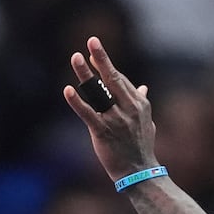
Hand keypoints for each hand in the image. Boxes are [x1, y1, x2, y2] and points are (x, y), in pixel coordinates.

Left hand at [62, 37, 155, 180]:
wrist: (139, 172)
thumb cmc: (141, 146)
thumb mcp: (146, 121)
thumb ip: (141, 101)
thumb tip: (142, 86)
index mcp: (139, 103)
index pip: (120, 79)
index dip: (105, 64)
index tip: (93, 51)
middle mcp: (128, 108)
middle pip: (112, 78)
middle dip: (101, 58)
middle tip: (91, 41)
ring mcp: (116, 119)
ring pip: (99, 92)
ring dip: (86, 74)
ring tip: (75, 57)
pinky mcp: (103, 132)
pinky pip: (88, 113)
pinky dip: (77, 101)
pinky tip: (67, 89)